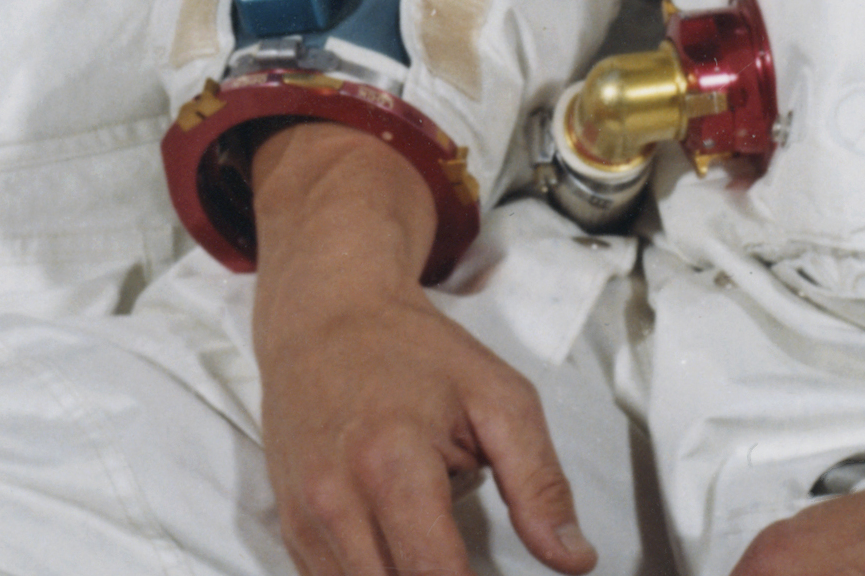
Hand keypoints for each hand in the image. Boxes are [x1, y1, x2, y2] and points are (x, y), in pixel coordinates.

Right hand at [246, 126, 592, 575]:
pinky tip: (401, 560)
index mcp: (393, 464)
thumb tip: (574, 559)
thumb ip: (540, 483)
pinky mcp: (290, 525)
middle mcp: (335, 499)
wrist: (322, 313)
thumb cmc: (412, 351)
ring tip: (441, 560)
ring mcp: (304, 516)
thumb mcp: (498, 398)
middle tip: (469, 566)